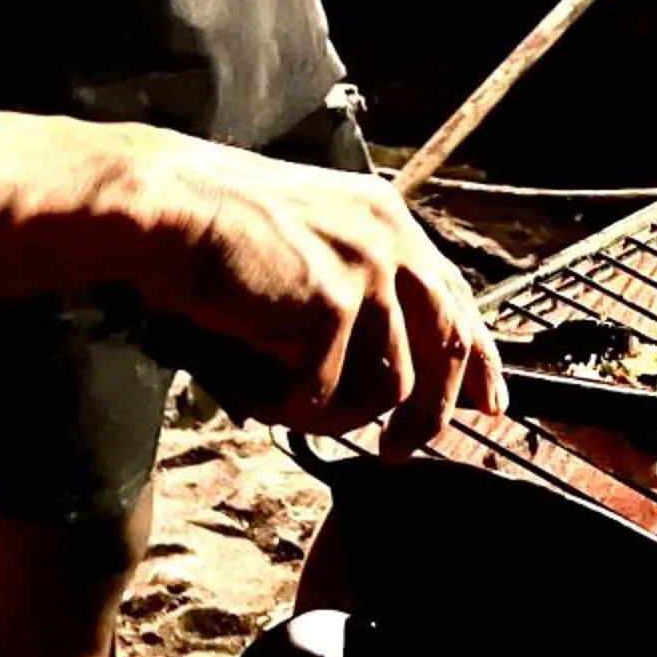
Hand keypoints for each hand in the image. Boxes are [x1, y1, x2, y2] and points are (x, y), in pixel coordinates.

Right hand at [134, 142, 506, 458]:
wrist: (167, 207)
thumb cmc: (215, 223)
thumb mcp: (311, 235)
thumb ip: (356, 281)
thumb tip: (385, 361)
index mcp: (387, 220)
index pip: (456, 298)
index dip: (479, 359)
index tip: (489, 405)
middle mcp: (389, 242)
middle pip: (447, 349)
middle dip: (431, 414)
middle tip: (400, 450)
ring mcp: (364, 274)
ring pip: (389, 386)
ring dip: (339, 416)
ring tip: (289, 408)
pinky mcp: (329, 310)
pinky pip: (323, 397)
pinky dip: (286, 409)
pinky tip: (253, 391)